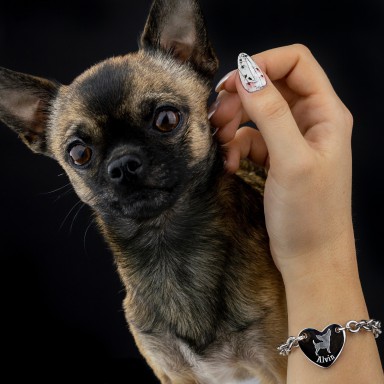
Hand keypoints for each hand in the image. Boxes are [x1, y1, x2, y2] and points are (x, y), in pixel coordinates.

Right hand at [210, 44, 354, 280]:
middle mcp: (311, 121)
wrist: (310, 257)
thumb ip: (271, 114)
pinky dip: (235, 147)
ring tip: (219, 144)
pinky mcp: (277, 158)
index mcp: (326, 113)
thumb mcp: (291, 161)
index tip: (232, 83)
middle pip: (270, 87)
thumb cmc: (311, 216)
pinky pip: (249, 139)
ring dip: (232, 124)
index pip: (295, 62)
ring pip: (255, 113)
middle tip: (216, 118)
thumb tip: (247, 75)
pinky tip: (229, 164)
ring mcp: (292, 140)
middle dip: (240, 99)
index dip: (262, 64)